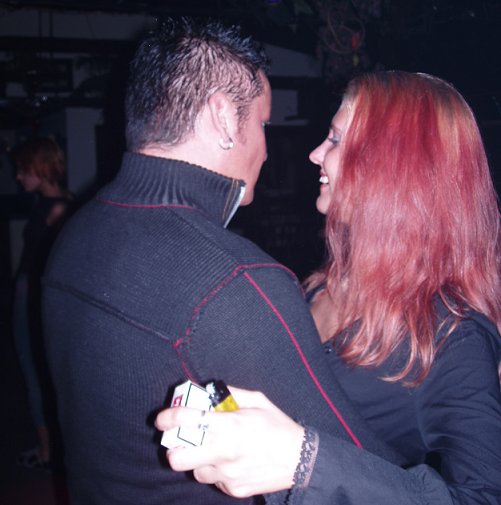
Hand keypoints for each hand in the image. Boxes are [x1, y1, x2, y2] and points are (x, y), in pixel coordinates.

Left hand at [155, 387, 303, 497]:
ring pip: (195, 471)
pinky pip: (213, 480)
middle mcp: (224, 452)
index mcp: (230, 425)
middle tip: (181, 440)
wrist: (301, 459)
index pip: (187, 420)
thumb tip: (209, 392)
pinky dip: (216, 470)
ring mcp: (228, 475)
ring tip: (214, 450)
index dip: (167, 418)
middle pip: (178, 458)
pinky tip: (231, 462)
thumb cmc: (278, 426)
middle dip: (174, 449)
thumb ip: (231, 394)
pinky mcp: (233, 490)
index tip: (161, 419)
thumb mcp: (257, 400)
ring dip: (198, 460)